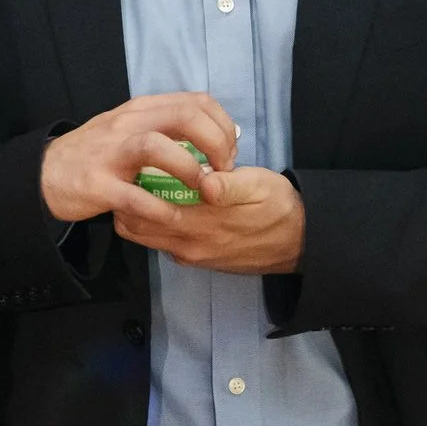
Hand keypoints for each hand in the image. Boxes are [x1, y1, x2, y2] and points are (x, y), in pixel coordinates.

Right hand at [41, 91, 239, 225]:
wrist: (44, 175)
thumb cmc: (96, 154)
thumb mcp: (130, 128)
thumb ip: (166, 128)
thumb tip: (213, 136)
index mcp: (141, 109)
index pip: (196, 101)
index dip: (223, 126)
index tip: (228, 154)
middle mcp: (128, 124)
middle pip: (184, 116)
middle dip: (216, 144)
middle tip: (224, 173)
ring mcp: (110, 153)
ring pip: (157, 147)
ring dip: (189, 170)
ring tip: (203, 190)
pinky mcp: (97, 184)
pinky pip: (134, 196)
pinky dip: (160, 208)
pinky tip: (174, 216)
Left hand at [116, 164, 305, 275]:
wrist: (300, 243)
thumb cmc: (278, 207)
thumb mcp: (260, 186)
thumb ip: (230, 185)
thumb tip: (205, 181)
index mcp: (203, 222)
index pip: (145, 210)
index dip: (131, 187)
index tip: (131, 164)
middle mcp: (191, 244)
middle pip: (135, 228)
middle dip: (126, 201)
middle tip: (131, 175)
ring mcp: (192, 255)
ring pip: (146, 238)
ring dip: (139, 215)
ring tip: (146, 188)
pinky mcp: (198, 261)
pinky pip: (163, 245)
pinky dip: (155, 226)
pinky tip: (167, 204)